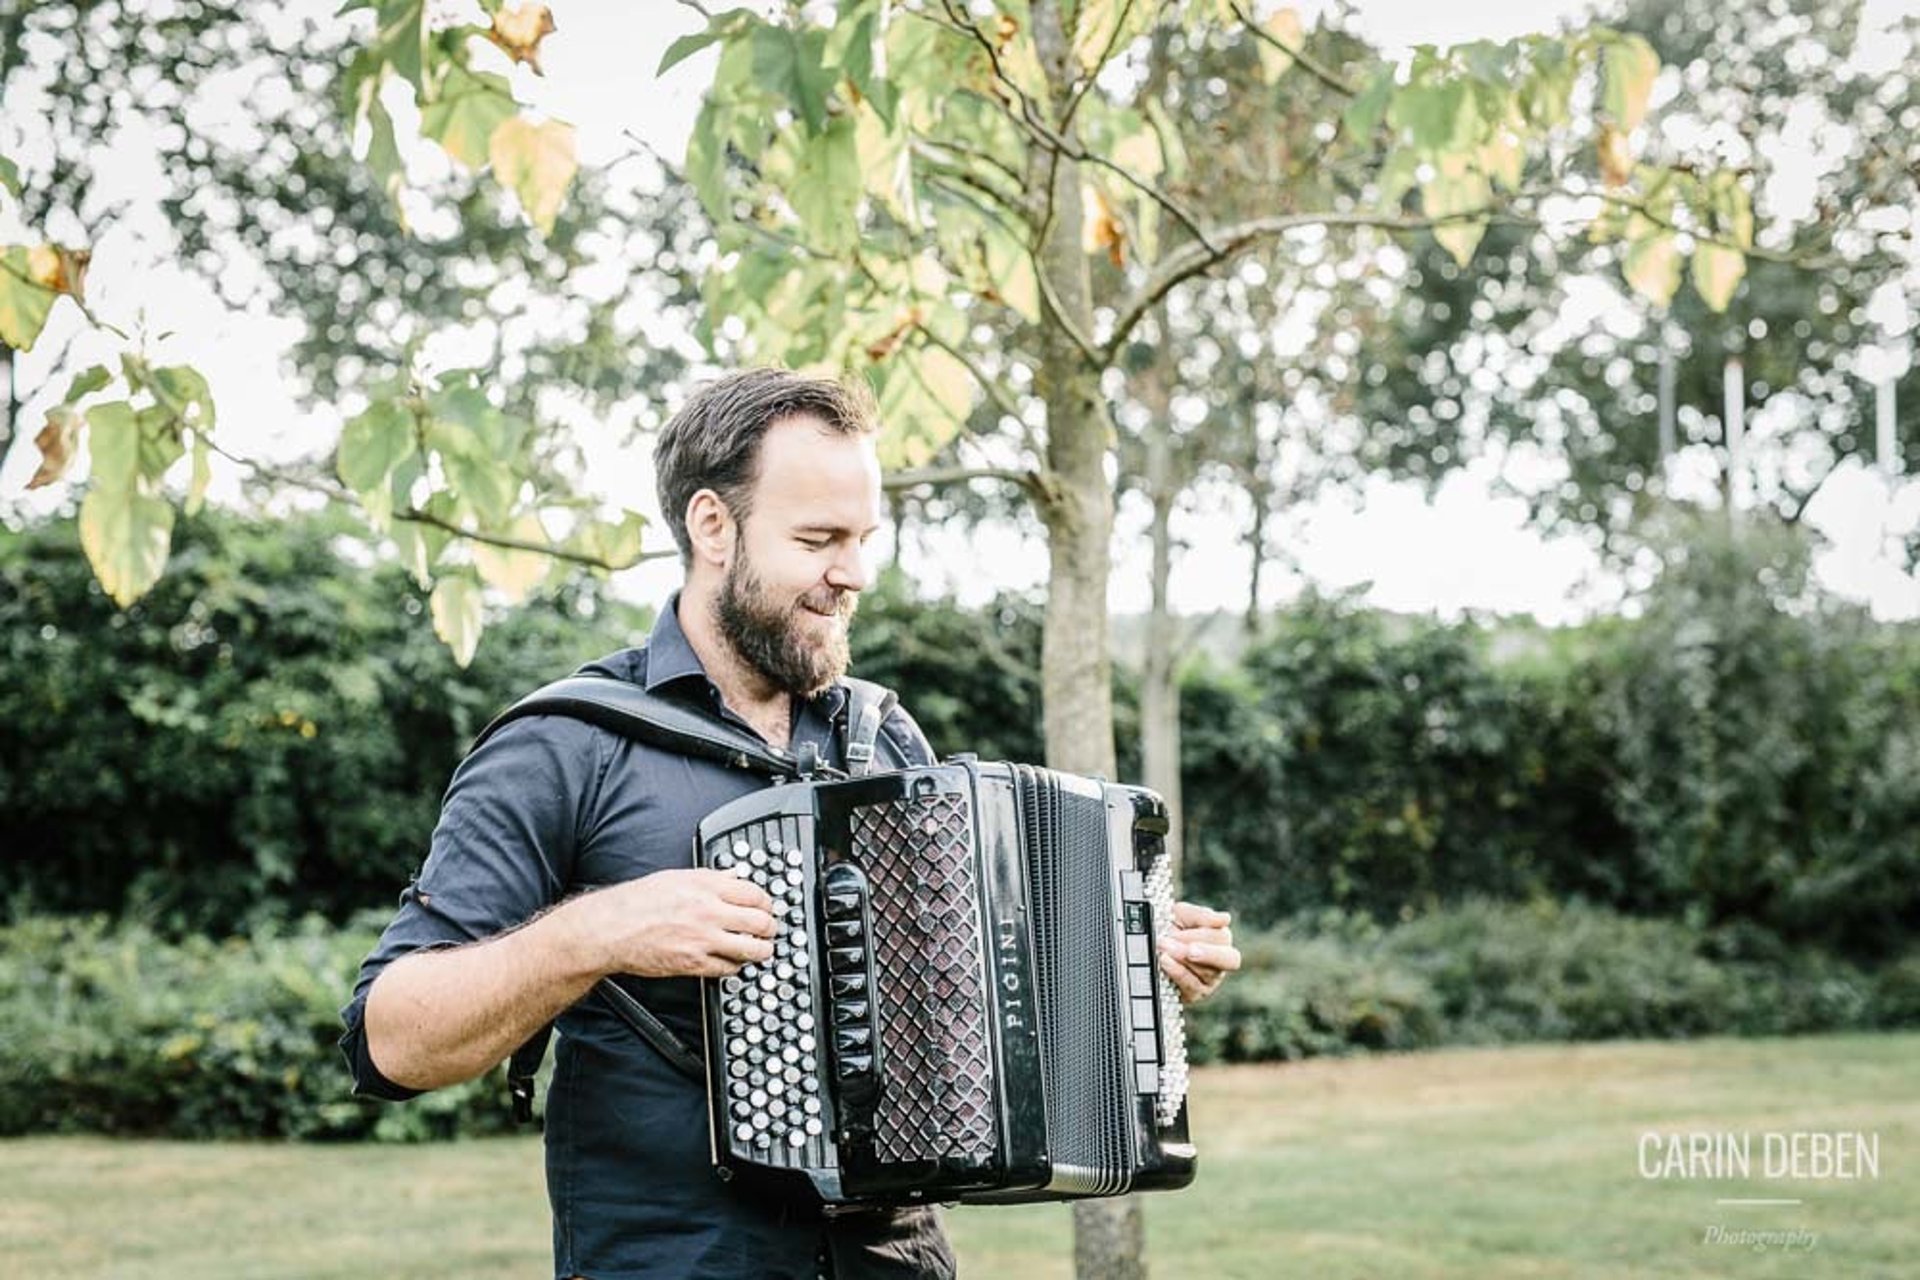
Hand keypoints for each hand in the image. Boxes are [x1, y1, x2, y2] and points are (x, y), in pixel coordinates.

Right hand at [564, 868, 776, 978]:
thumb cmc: (637, 902)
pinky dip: (736, 966)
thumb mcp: (676, 877)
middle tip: (769, 930)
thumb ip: (709, 878)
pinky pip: (729, 968)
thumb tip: (733, 876)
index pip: (755, 894)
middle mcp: (709, 912)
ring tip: (760, 949)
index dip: (767, 903)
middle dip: (770, 927)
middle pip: (761, 921)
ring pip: (752, 949)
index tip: (767, 907)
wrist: (611, 929)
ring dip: (761, 950)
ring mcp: (703, 939)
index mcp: (705, 887)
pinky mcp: (695, 963)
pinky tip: (733, 961)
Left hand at [1158, 901, 1238, 1003]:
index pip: (1222, 936)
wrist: (1147, 947)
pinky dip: (1178, 972)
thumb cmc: (1169, 927)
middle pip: (1229, 959)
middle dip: (1209, 953)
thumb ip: (1201, 915)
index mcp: (1220, 938)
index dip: (1203, 933)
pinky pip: (1192, 986)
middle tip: (1190, 950)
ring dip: (1183, 958)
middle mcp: (1220, 960)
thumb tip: (1224, 919)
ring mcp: (1211, 979)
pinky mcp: (1196, 993)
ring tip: (1164, 947)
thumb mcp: (1181, 915)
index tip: (1184, 928)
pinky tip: (1165, 960)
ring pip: (1208, 972)